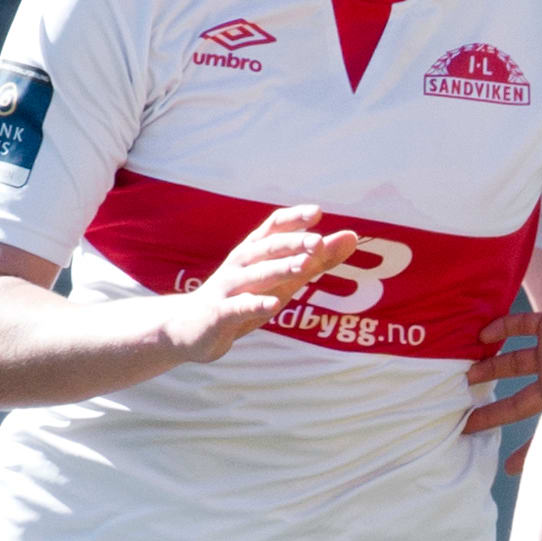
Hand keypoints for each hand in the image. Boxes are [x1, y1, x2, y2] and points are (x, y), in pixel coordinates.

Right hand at [158, 204, 363, 362]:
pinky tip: (273, 305)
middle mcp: (241, 263)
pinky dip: (256, 304)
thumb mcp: (282, 279)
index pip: (273, 227)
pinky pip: (240, 307)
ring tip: (305, 265)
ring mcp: (229, 288)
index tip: (317, 212)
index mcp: (254, 250)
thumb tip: (352, 236)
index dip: (294, 218)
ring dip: (280, 268)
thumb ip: (317, 260)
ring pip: (257, 275)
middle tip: (320, 241)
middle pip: (268, 248)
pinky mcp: (220, 313)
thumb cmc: (244, 297)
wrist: (190, 328)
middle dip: (293, 243)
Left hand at [456, 296, 541, 461]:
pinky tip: (483, 334)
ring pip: (512, 363)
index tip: (505, 468)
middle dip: (490, 413)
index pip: (541, 435)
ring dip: (489, 369)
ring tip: (466, 375)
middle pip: (516, 402)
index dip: (526, 453)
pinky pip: (521, 325)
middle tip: (463, 423)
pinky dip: (501, 327)